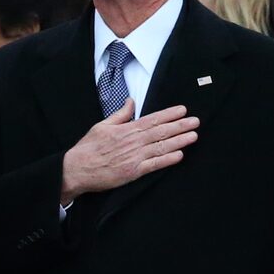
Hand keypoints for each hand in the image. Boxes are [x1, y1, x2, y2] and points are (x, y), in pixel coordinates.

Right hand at [61, 99, 198, 203]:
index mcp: (125, 129)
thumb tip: (131, 101)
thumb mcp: (102, 125)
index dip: (169, 115)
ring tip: (193, 136)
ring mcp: (134, 157)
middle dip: (180, 126)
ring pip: (161, 147)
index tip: (182, 110)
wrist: (77, 168)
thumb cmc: (88, 147)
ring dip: (179, 141)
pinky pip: (154, 165)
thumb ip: (120, 114)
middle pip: (161, 132)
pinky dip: (168, 160)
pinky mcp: (133, 172)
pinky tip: (180, 155)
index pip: (152, 119)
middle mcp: (132, 142)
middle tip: (195, 121)